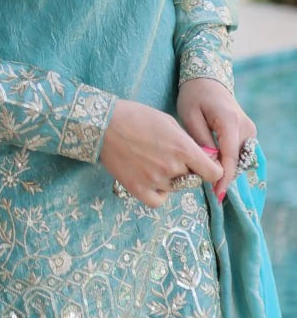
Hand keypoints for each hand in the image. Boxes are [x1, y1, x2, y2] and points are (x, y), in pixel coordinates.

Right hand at [100, 98, 223, 207]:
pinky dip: (159, 193)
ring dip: (171, 179)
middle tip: (170, 157)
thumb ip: (187, 142)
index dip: (212, 169)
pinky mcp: (138, 189)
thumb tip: (202, 157)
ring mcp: (155, 180)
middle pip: (192, 179)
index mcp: (183, 148)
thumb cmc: (136, 116)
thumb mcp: (168, 121)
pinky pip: (159, 200)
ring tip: (154, 162)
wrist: (103, 124)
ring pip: (175, 188)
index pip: (213, 173)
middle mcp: (172, 167)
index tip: (207, 166)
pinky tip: (152, 180)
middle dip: (187, 169)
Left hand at [177, 78, 255, 201]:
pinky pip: (240, 153)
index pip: (230, 156)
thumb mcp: (190, 116)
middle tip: (209, 190)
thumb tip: (209, 164)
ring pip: (240, 159)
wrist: (207, 80)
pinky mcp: (248, 132)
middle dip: (224, 176)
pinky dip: (229, 161)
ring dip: (227, 169)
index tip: (217, 194)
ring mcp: (249, 130)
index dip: (223, 177)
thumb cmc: (194, 96)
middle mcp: (245, 127)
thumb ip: (201, 141)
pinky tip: (215, 168)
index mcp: (229, 122)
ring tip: (210, 180)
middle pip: (237, 160)